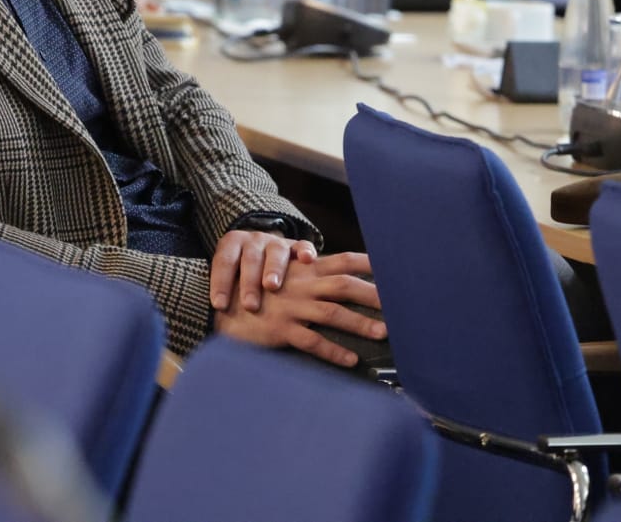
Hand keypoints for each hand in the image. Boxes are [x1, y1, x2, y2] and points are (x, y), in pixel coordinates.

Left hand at [208, 229, 317, 313]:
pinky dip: (306, 251)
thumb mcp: (229, 275)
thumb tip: (214, 323)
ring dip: (273, 269)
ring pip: (276, 252)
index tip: (219, 305)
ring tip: (271, 286)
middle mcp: (254, 240)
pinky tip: (307, 260)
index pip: (224, 261)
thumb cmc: (241, 273)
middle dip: (248, 282)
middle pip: (250, 258)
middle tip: (249, 305)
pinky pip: (303, 245)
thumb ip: (225, 290)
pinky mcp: (296, 246)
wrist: (262, 251)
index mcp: (232, 243)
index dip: (220, 283)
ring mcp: (276, 242)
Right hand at [213, 252, 385, 367]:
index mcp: (304, 271)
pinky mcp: (281, 329)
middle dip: (373, 294)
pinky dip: (333, 351)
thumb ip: (310, 276)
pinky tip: (350, 359)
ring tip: (382, 333)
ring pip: (332, 313)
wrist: (222, 304)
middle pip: (343, 285)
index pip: (342, 260)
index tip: (392, 266)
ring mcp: (291, 308)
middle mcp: (301, 286)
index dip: (368, 262)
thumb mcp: (283, 276)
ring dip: (360, 323)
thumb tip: (341, 279)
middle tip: (398, 304)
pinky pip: (312, 342)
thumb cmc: (257, 291)